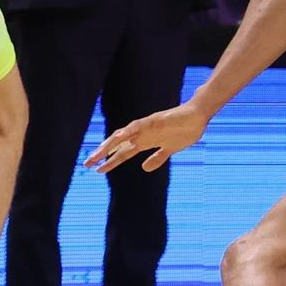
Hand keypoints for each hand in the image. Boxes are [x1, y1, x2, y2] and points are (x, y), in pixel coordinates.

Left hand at [84, 101, 210, 173]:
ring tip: (97, 153)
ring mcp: (147, 127)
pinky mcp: (154, 121)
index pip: (123, 152)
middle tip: (87, 163)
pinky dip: (127, 132)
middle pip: (118, 145)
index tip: (97, 170)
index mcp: (144, 142)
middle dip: (102, 154)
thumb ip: (157, 158)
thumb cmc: (184, 130)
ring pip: (123, 135)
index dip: (110, 161)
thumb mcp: (169, 150)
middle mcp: (141, 134)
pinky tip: (117, 138)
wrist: (198, 116)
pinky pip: (138, 126)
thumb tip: (144, 168)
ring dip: (110, 143)